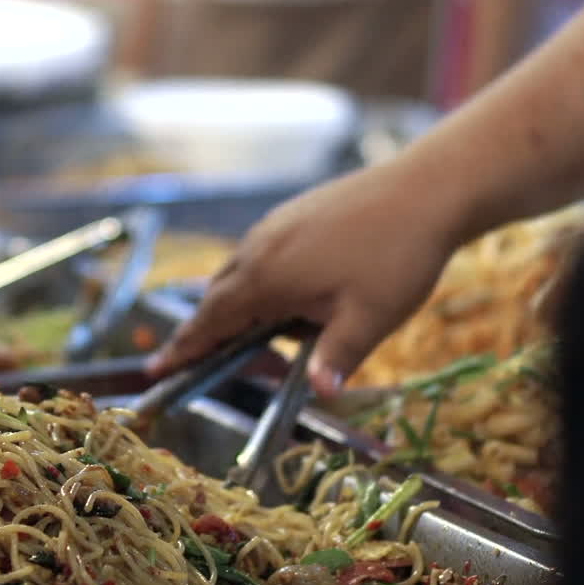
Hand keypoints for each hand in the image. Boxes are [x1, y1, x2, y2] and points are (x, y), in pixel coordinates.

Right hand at [146, 158, 466, 395]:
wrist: (425, 189)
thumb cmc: (398, 258)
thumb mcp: (370, 319)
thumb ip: (337, 358)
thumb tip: (320, 395)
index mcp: (268, 278)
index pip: (211, 321)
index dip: (185, 348)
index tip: (158, 370)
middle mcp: (260, 248)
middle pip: (218, 297)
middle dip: (206, 331)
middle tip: (197, 361)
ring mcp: (276, 225)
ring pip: (240, 272)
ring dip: (239, 305)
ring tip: (263, 332)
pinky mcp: (295, 213)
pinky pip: (260, 253)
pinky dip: (260, 280)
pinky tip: (294, 293)